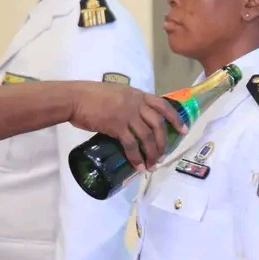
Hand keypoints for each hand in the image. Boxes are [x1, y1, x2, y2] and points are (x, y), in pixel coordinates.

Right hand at [68, 82, 186, 171]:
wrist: (75, 98)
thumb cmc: (92, 96)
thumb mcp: (117, 93)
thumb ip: (129, 103)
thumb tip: (136, 119)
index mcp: (137, 95)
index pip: (163, 105)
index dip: (175, 118)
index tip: (183, 130)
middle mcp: (135, 103)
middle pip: (158, 124)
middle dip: (163, 142)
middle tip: (163, 155)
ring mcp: (127, 114)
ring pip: (147, 136)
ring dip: (152, 153)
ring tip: (152, 164)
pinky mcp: (116, 126)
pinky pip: (131, 145)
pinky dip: (136, 157)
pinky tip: (138, 166)